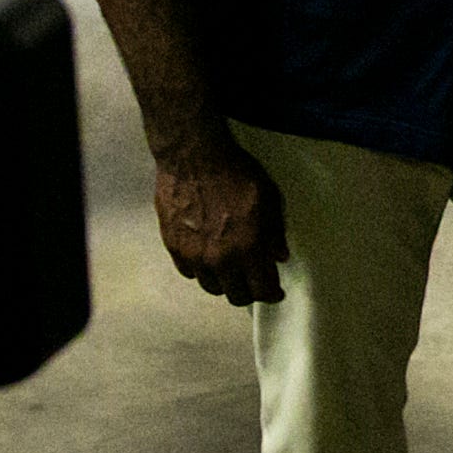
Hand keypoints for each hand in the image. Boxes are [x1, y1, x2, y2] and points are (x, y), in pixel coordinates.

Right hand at [151, 123, 287, 305]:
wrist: (193, 157)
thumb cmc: (236, 173)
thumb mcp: (269, 198)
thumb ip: (275, 232)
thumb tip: (278, 256)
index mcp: (248, 248)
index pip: (262, 289)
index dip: (271, 293)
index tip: (274, 291)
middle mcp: (220, 259)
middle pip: (236, 295)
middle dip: (248, 292)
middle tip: (252, 283)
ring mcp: (193, 255)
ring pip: (211, 287)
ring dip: (223, 282)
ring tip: (230, 270)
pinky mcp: (173, 247)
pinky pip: (189, 272)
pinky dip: (200, 270)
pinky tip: (206, 258)